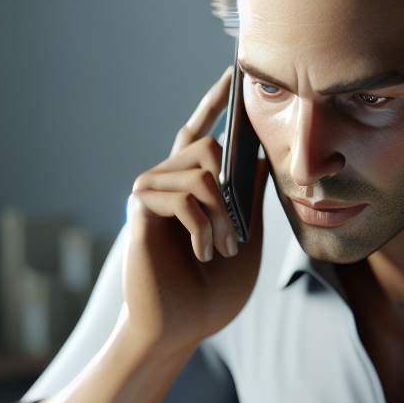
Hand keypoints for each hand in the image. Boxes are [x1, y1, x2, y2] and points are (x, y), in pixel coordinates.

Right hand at [124, 68, 268, 356]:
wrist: (179, 330)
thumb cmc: (209, 295)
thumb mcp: (245, 240)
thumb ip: (250, 199)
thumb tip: (263, 157)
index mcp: (191, 189)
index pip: (201, 133)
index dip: (214, 102)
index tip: (230, 72)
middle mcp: (166, 183)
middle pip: (207, 145)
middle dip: (233, 191)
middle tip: (237, 239)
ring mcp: (150, 194)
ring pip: (201, 171)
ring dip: (222, 215)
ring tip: (221, 252)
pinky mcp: (140, 210)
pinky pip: (183, 195)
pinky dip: (202, 227)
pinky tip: (201, 254)